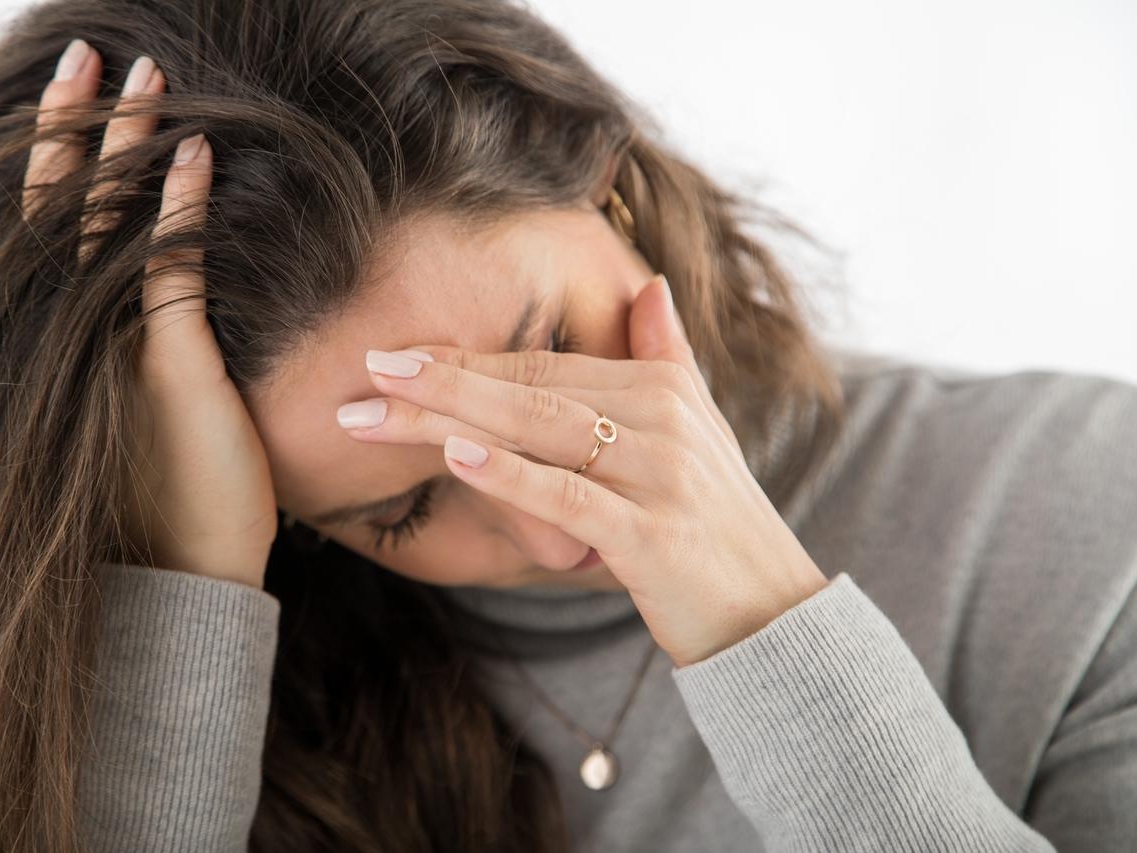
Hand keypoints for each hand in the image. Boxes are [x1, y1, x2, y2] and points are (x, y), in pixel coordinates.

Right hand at [23, 40, 278, 587]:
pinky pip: (169, 270)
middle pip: (66, 207)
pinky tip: (193, 153)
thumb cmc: (171, 503)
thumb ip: (148, 347)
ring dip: (125, 144)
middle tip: (91, 56)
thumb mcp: (148, 413)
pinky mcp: (166, 364)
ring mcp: (115, 346)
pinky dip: (179, 209)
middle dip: (77, 126)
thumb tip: (162, 301)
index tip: (82, 94)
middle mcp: (77, 335)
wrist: (183, 577)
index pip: (58, 228)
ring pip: (109, 224)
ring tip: (141, 75)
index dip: (65, 156)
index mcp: (70, 341)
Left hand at [343, 272, 829, 666]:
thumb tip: (652, 285)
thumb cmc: (716, 523)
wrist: (771, 612)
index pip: (544, 363)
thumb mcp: (699, 429)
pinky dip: (512, 475)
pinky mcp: (653, 535)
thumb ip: (669, 355)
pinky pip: (570, 496)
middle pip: (531, 387)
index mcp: (663, 387)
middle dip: (440, 380)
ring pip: (540, 430)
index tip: (397, 357)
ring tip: (381, 405)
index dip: (466, 358)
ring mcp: (659, 474)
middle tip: (366, 371)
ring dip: (454, 414)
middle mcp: (662, 418)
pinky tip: (457, 456)